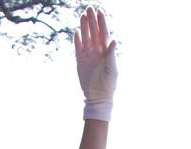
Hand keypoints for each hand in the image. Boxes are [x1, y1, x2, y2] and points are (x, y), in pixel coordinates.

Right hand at [75, 7, 116, 121]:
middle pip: (94, 32)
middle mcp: (97, 51)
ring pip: (86, 37)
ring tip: (83, 15)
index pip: (104, 33)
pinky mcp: (80, 61)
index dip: (102, 22)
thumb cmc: (109, 86)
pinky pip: (78, 48)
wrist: (98, 98)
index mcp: (106, 52)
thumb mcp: (113, 70)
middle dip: (92, 20)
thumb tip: (114, 40)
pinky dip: (77, 40)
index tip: (100, 11)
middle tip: (89, 8)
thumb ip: (112, 55)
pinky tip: (76, 31)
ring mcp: (88, 56)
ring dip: (84, 27)